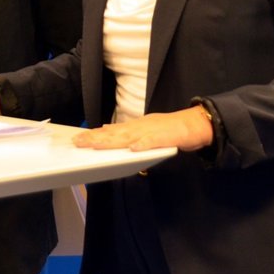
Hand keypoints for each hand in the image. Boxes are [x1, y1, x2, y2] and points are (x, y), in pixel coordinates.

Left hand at [72, 106, 212, 151]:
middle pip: (116, 133)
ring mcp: (153, 131)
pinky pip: (154, 142)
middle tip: (78, 142)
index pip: (112, 130)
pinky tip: (133, 149)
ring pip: (129, 136)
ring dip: (112, 140)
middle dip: (96, 138)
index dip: (95, 134)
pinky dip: (144, 144)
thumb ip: (129, 132)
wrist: (196, 123)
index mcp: (137, 126)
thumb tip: (107, 131)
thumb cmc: (171, 130)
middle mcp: (141, 126)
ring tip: (95, 144)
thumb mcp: (147, 129)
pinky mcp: (166, 137)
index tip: (79, 137)